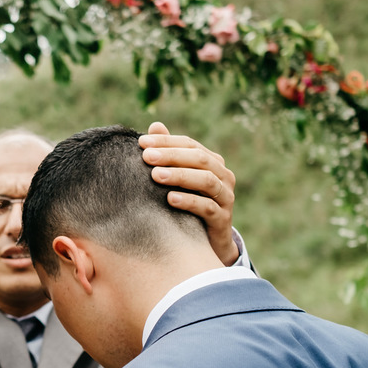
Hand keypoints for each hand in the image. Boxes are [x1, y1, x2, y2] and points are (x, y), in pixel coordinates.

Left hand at [140, 121, 239, 265]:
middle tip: (146, 156)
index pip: (190, 144)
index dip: (166, 141)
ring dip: (180, 176)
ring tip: (155, 175)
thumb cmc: (187, 205)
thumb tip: (155, 125)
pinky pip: (208, 208)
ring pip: (207, 181)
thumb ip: (169, 154)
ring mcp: (226, 198)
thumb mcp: (177, 179)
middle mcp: (223, 176)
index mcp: (212, 162)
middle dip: (171, 156)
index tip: (141, 142)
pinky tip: (170, 199)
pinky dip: (189, 202)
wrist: (205, 242)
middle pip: (199, 159)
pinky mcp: (223, 220)